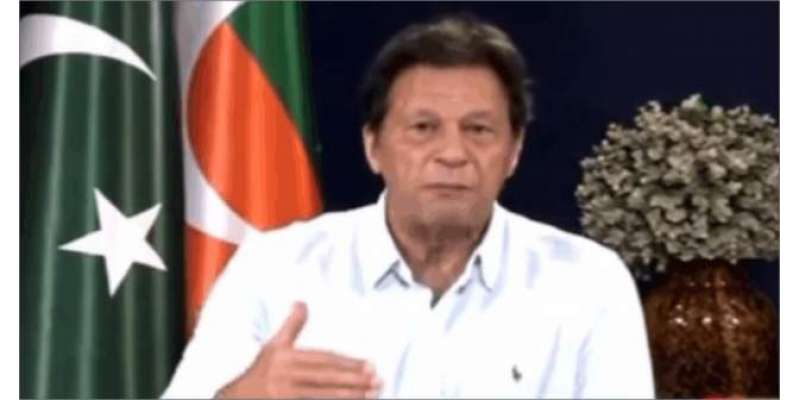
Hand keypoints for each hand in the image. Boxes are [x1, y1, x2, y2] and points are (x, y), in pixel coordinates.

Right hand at [217, 301, 381, 398]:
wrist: (235, 397)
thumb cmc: (261, 371)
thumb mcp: (273, 346)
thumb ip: (291, 326)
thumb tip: (302, 302)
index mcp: (284, 357)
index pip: (322, 359)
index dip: (347, 362)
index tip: (370, 364)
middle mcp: (283, 376)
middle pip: (325, 378)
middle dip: (354, 380)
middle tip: (378, 380)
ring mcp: (283, 395)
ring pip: (322, 395)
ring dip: (349, 395)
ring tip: (372, 394)